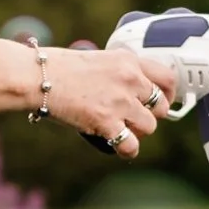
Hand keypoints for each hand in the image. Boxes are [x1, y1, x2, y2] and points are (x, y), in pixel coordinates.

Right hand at [41, 46, 172, 158]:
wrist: (39, 77)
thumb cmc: (60, 68)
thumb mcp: (100, 59)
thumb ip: (121, 72)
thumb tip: (134, 91)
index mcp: (128, 61)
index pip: (167, 77)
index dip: (169, 94)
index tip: (164, 101)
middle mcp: (129, 79)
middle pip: (161, 106)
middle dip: (151, 115)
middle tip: (135, 118)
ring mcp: (120, 101)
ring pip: (150, 126)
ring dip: (137, 131)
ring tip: (121, 130)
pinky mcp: (106, 121)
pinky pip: (131, 145)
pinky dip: (127, 150)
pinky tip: (119, 147)